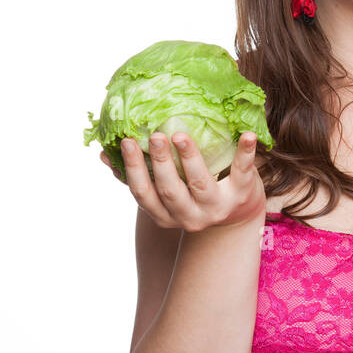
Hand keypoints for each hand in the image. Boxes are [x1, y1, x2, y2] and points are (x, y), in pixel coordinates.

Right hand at [102, 131, 266, 230]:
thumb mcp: (165, 190)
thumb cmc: (193, 193)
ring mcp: (216, 208)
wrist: (239, 211)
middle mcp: (189, 217)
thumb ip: (138, 174)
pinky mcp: (241, 195)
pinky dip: (245, 153)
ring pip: (200, 184)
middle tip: (155, 136)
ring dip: (190, 158)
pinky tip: (248, 135)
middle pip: (170, 190)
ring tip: (181, 135)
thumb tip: (104, 153)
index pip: (143, 194)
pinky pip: (242, 172)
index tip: (127, 142)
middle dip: (161, 162)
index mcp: (166, 215)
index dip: (134, 169)